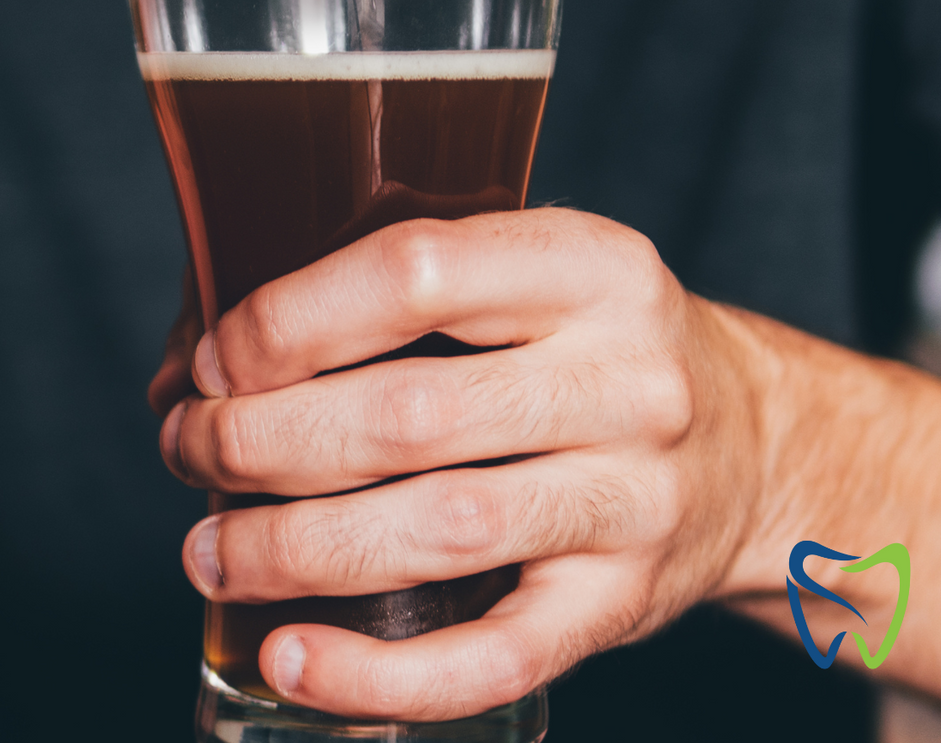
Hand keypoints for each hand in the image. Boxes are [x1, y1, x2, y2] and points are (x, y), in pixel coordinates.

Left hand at [154, 208, 771, 720]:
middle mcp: (627, 378)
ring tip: (210, 552)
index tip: (214, 362)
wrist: (759, 448)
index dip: (287, 321)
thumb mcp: (523, 279)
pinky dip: (380, 674)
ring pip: (438, 531)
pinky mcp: (623, 606)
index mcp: (590, 266)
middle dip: (259, 443)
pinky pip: (495, 656)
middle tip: (189, 452)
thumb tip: (181, 370)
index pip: (416, 271)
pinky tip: (291, 656)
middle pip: (406, 415)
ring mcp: (634, 499)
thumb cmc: (582, 352)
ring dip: (291, 549)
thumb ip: (372, 299)